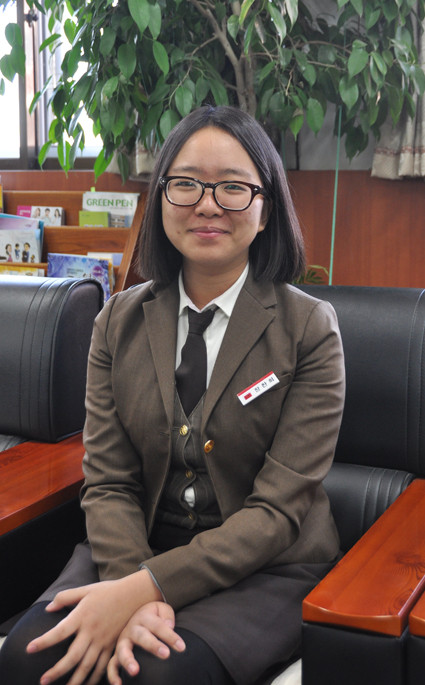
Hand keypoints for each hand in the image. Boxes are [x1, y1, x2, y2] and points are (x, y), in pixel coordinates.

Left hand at [26, 570, 160, 684]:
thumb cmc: (108, 591)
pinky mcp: (113, 645)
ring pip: (87, 666)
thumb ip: (65, 598)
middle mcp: (92, 631)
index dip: (44, 641)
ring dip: (75, 681)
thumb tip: (48, 609)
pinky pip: (103, 666)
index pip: (59, 632)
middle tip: (43, 681)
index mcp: (82, 616)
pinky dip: (95, 678)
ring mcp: (103, 640)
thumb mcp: (86, 590)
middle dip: (57, 671)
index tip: (29, 649)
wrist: (134, 594)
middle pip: (73, 656)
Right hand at [107, 602, 185, 684]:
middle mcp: (132, 629)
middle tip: (166, 654)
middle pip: (142, 636)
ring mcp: (123, 641)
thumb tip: (169, 626)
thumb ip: (167, 616)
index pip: (159, 626)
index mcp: (145, 617)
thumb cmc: (154, 616)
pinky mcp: (117, 653)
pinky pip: (112, 664)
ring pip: (122, 650)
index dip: (170, 636)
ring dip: (128, 660)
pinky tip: (118, 684)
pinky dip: (113, 675)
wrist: (139, 614)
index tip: (182, 647)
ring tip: (135, 671)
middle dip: (153, 645)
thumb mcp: (162, 609)